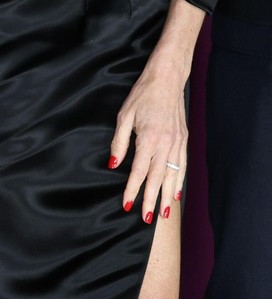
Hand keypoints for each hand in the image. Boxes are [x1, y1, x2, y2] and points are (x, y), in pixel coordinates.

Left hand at [111, 55, 188, 225]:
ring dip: (168, 196)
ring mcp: (178, 143)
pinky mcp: (184, 140)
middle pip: (157, 178)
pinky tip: (176, 193)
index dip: (132, 190)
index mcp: (149, 138)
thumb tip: (114, 164)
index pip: (139, 171)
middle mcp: (166, 144)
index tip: (127, 205)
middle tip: (147, 219)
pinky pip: (182, 166)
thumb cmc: (142, 95)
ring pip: (173, 176)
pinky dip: (179, 182)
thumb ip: (119, 142)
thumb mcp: (123, 116)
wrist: (166, 80)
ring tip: (164, 213)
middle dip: (152, 200)